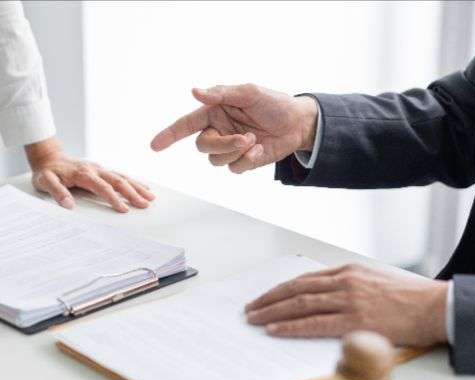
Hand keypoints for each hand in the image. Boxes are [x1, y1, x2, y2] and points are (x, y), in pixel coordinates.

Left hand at [27, 138, 154, 211]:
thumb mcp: (44, 181)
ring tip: (151, 197)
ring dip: (137, 187)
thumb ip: (57, 192)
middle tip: (145, 204)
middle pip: (118, 181)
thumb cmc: (47, 171)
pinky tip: (143, 187)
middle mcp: (95, 170)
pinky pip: (121, 175)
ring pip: (123, 177)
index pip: (102, 187)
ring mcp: (101, 169)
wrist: (48, 156)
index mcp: (83, 174)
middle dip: (133, 193)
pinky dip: (134, 181)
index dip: (113, 198)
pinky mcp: (103, 170)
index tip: (123, 210)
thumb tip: (68, 205)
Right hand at [150, 84, 317, 172]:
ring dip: (236, 151)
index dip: (169, 135)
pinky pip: (234, 168)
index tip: (154, 146)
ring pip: (216, 160)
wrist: (296, 124)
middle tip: (244, 138)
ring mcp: (229, 147)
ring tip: (255, 140)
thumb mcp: (248, 93)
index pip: (186, 125)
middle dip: (222, 145)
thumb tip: (194, 91)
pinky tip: (259, 149)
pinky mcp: (242, 161)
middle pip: (202, 146)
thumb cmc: (273, 103)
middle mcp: (218, 130)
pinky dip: (246, 160)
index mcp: (214, 112)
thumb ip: (221, 93)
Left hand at [245, 264, 448, 346]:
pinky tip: (274, 330)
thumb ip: (348, 285)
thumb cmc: (407, 295)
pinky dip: (292, 327)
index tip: (265, 297)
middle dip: (269, 300)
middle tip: (249, 309)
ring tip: (254, 320)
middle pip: (296, 290)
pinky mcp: (354, 320)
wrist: (433, 306)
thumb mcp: (374, 278)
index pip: (304, 280)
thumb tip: (324, 296)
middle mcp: (343, 282)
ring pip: (300, 304)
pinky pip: (315, 323)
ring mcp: (348, 300)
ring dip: (272, 312)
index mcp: (347, 271)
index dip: (281, 289)